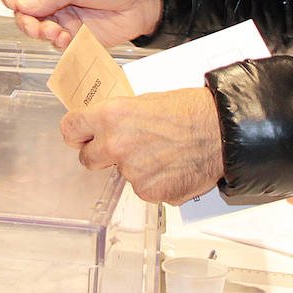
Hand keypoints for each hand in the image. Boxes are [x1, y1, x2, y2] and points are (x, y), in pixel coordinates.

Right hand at [0, 0, 161, 48]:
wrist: (143, 2)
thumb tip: (22, 5)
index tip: (13, 3)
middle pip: (22, 11)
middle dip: (25, 21)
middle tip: (36, 27)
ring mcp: (61, 17)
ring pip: (35, 29)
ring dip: (41, 33)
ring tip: (56, 34)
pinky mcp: (73, 36)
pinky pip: (54, 44)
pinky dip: (56, 43)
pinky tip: (66, 39)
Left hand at [58, 88, 222, 203]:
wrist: (221, 131)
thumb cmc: (190, 111)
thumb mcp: (144, 100)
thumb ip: (118, 116)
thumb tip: (104, 125)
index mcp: (111, 116)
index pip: (70, 129)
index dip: (76, 133)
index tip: (79, 136)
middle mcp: (116, 145)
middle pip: (87, 159)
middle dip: (100, 154)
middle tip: (121, 148)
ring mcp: (132, 172)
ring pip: (121, 175)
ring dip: (134, 168)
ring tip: (161, 153)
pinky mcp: (149, 192)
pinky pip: (143, 189)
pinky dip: (154, 182)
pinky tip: (171, 167)